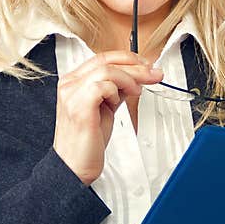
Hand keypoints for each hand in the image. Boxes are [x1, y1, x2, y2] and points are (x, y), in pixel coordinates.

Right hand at [52, 50, 162, 184]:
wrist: (75, 166)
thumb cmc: (89, 139)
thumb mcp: (107, 106)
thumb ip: (117, 89)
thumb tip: (138, 76)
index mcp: (74, 81)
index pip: (103, 57)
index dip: (128, 58)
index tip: (147, 65)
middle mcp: (70, 84)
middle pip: (107, 60)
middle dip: (136, 66)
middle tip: (154, 74)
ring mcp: (71, 94)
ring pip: (107, 70)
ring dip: (129, 79)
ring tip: (136, 92)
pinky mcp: (78, 106)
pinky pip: (102, 86)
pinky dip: (116, 91)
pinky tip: (117, 102)